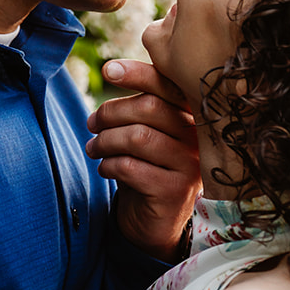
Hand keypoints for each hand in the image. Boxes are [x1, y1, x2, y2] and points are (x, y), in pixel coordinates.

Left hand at [86, 58, 199, 259]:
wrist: (155, 222)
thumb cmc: (147, 168)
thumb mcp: (146, 133)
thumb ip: (140, 105)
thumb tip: (112, 68)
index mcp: (192, 116)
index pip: (168, 85)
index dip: (138, 73)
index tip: (109, 70)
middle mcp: (198, 138)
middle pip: (150, 108)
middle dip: (111, 112)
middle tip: (92, 124)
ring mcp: (190, 165)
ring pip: (139, 137)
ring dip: (105, 141)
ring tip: (93, 148)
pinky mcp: (174, 191)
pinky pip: (132, 167)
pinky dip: (109, 165)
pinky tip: (104, 169)